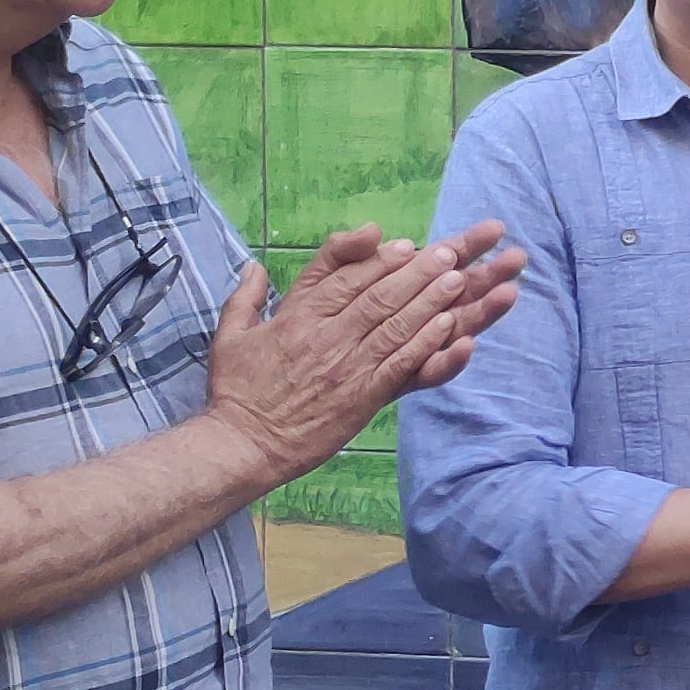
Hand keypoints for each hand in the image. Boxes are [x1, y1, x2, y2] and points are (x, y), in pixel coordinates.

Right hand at [205, 221, 525, 485]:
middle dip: (416, 272)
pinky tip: (450, 328)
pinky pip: (399, 364)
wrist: (242, 445)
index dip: (378, 260)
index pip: (344, 278)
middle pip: (377, 296)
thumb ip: (245, 296)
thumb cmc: (236, 391)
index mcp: (296, 316)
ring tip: (459, 279)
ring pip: (394, 325)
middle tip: (448, 253)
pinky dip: (426, 344)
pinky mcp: (361, 396)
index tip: (404, 244)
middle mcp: (324, 335)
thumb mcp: (230, 335)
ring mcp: (345, 365)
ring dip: (430, 300)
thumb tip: (254, 265)